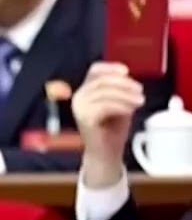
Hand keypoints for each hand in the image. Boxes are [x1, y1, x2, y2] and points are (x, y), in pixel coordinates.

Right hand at [72, 61, 144, 188]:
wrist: (106, 152)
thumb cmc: (112, 127)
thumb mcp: (119, 101)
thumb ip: (118, 88)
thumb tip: (125, 76)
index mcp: (85, 90)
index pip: (94, 70)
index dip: (110, 68)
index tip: (127, 71)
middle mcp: (78, 97)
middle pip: (102, 80)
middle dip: (124, 84)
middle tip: (140, 91)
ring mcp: (79, 108)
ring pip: (104, 92)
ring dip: (126, 96)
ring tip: (139, 102)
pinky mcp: (84, 118)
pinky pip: (104, 106)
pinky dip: (120, 106)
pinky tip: (130, 110)